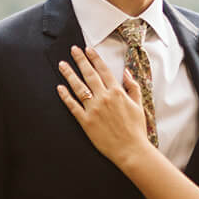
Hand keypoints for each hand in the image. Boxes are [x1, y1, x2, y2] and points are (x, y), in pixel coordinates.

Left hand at [57, 46, 151, 165]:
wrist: (131, 149)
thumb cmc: (136, 129)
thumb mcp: (139, 105)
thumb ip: (133, 87)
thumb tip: (127, 72)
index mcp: (117, 92)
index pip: (103, 70)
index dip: (95, 58)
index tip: (88, 49)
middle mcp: (104, 98)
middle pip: (89, 74)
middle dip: (80, 60)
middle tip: (73, 50)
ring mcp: (93, 109)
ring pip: (78, 87)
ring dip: (69, 74)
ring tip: (62, 64)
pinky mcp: (86, 121)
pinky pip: (73, 106)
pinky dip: (65, 96)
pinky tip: (59, 88)